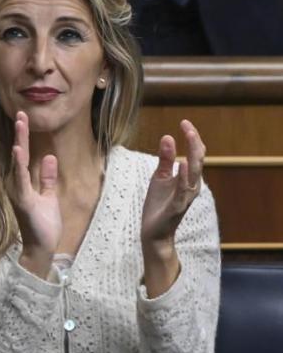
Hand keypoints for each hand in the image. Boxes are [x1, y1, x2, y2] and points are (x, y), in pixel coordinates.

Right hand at [6, 112, 61, 277]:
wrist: (41, 247)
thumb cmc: (44, 224)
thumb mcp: (50, 196)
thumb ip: (48, 178)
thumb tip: (51, 158)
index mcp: (23, 182)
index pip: (24, 155)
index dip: (24, 136)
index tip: (24, 118)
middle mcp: (17, 184)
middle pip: (19, 153)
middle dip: (20, 133)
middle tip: (21, 112)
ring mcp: (18, 191)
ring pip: (19, 162)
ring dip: (19, 142)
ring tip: (20, 124)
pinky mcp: (23, 199)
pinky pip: (21, 179)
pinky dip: (18, 164)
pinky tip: (18, 150)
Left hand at [140, 120, 205, 250]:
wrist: (153, 231)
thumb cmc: (159, 204)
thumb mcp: (159, 177)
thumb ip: (165, 159)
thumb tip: (168, 137)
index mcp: (189, 178)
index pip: (196, 154)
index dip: (192, 138)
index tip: (184, 121)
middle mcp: (192, 186)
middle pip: (198, 160)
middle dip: (194, 142)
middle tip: (187, 126)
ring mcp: (185, 196)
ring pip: (194, 173)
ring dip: (193, 155)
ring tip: (190, 137)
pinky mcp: (176, 206)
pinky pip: (182, 190)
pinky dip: (183, 176)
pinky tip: (182, 164)